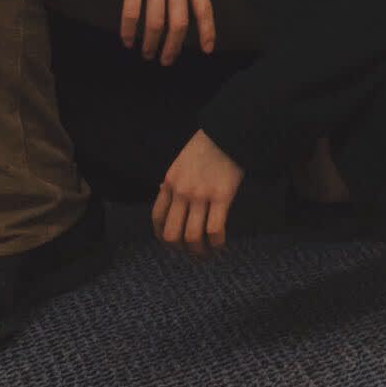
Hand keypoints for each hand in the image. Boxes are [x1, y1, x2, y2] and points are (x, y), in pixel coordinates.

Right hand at [118, 0, 215, 65]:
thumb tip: (188, 13)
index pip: (204, 8)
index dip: (207, 31)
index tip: (207, 50)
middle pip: (179, 24)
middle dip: (173, 47)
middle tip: (166, 61)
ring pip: (156, 23)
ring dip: (151, 43)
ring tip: (147, 54)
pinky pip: (132, 12)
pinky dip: (129, 31)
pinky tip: (127, 41)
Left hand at [152, 130, 244, 258]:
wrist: (227, 133)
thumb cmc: (206, 147)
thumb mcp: (180, 163)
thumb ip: (173, 182)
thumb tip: (166, 196)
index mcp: (169, 183)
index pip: (158, 218)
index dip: (162, 236)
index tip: (172, 243)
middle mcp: (181, 192)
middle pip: (172, 234)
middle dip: (181, 249)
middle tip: (191, 252)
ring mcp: (200, 196)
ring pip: (192, 237)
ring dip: (199, 251)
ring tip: (206, 253)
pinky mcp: (222, 197)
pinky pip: (214, 230)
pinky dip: (216, 243)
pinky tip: (220, 245)